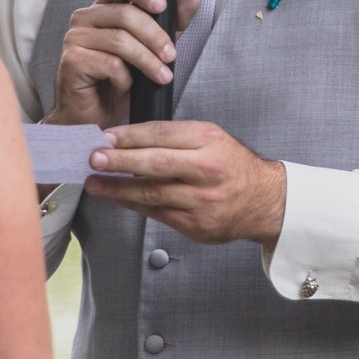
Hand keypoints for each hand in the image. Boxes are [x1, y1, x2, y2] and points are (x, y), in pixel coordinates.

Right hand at [47, 0, 197, 128]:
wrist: (94, 117)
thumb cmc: (117, 82)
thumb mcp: (150, 49)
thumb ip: (169, 23)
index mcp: (103, 8)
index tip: (163, 6)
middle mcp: (84, 18)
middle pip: (126, 14)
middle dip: (156, 36)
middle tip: (171, 56)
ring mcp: (74, 38)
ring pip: (121, 40)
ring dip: (148, 61)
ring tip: (162, 76)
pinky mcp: (72, 61)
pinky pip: (110, 63)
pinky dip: (125, 78)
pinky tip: (126, 87)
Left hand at [87, 120, 288, 248]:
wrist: (263, 201)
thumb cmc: (233, 166)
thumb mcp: (212, 138)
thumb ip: (176, 137)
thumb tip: (129, 139)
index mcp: (209, 141)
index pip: (162, 135)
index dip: (130, 136)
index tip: (106, 137)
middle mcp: (207, 170)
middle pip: (156, 164)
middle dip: (120, 161)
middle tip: (94, 158)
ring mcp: (201, 200)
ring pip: (152, 193)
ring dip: (118, 187)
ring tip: (95, 182)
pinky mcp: (195, 223)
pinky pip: (157, 213)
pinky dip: (133, 204)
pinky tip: (118, 197)